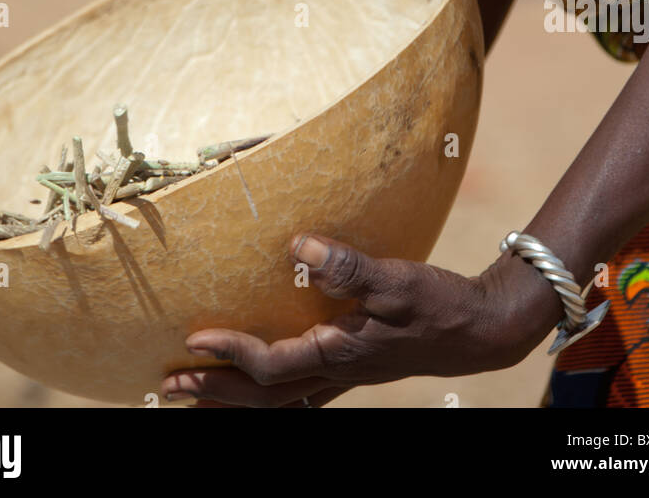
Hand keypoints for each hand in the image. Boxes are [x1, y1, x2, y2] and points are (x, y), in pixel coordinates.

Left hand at [161, 231, 544, 407]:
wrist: (478, 329)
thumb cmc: (437, 303)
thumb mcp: (396, 279)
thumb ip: (347, 266)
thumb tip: (297, 246)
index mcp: (338, 352)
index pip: (269, 364)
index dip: (229, 354)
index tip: (193, 338)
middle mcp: (334, 371)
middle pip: (262, 397)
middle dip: (214, 393)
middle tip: (170, 386)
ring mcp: (344, 375)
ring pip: (278, 401)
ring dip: (234, 400)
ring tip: (197, 395)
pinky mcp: (354, 368)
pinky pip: (300, 393)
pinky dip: (270, 394)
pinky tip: (259, 388)